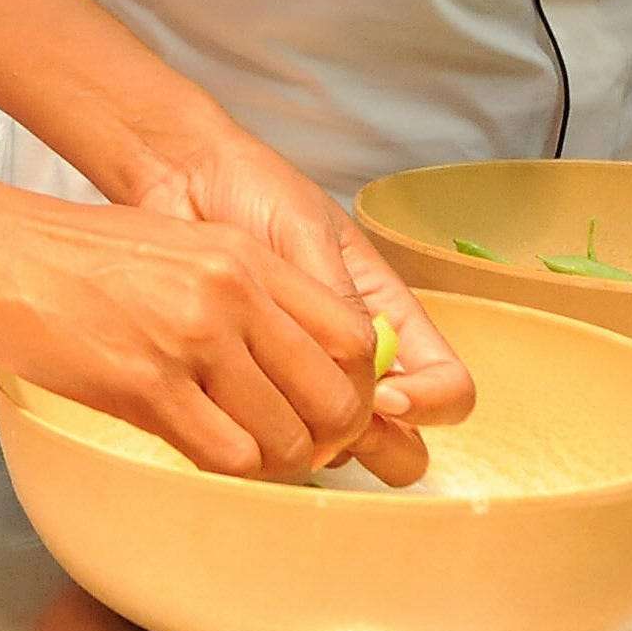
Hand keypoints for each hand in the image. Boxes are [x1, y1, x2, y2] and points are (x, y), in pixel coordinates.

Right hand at [0, 183, 416, 484]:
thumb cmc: (69, 250)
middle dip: (325, 438)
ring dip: (274, 462)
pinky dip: (226, 467)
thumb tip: (284, 355)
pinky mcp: (145, 386)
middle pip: (336, 397)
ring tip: (243, 452)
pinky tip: (199, 449)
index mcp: (243, 257)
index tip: (328, 406)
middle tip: (295, 446)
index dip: (355, 387)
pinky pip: (227, 456)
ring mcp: (190, 341)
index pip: (354, 338)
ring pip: (287, 439)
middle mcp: (229, 295)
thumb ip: (237, 290)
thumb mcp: (175, 246)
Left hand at [107, 118, 474, 483]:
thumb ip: (339, 297)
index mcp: (391, 316)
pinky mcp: (255, 388)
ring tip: (276, 409)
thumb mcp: (305, 233)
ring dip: (320, 445)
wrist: (183, 179)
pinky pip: (275, 434)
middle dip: (381, 447)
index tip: (383, 396)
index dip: (429, 404)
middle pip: (405, 440)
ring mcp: (307, 380)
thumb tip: (372, 371)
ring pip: (344, 451)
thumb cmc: (253, 191)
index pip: (448, 387)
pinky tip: (234, 409)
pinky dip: (267, 436)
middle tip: (330, 426)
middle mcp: (358, 361)